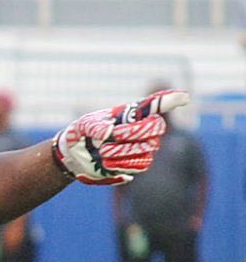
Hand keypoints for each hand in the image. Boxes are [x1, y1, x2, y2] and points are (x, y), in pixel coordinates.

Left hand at [52, 90, 186, 184]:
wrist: (76, 156)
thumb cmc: (82, 134)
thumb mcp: (83, 126)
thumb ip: (95, 126)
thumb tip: (110, 132)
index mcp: (131, 113)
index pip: (155, 104)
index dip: (170, 100)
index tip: (184, 98)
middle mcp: (142, 128)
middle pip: (157, 127)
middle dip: (134, 132)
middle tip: (112, 136)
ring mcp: (143, 147)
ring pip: (148, 147)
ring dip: (122, 150)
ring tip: (103, 151)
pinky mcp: (138, 164)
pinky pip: (141, 164)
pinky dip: (121, 164)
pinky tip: (107, 162)